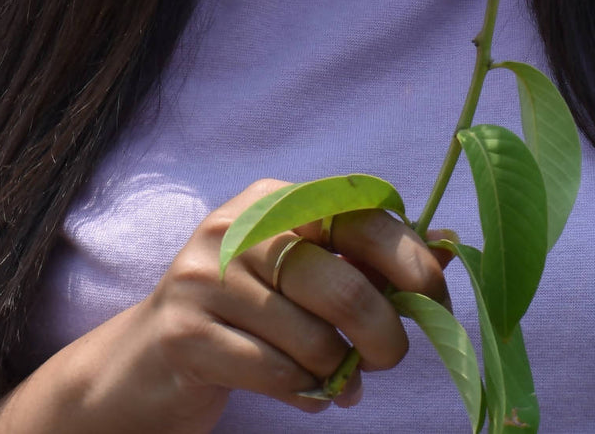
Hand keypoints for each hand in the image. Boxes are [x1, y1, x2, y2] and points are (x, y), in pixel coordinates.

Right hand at [38, 177, 455, 433]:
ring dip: (338, 370)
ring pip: (310, 337)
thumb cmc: (246, 314)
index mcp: (274, 200)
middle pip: (339, 283)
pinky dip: (307, 393)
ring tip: (336, 378)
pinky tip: (308, 394)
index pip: (357, 213)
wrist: (145, 363)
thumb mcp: (303, 274)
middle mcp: (236, 228)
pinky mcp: (185, 335)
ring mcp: (204, 279)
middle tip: (388, 359)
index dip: (408, 257)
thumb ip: (368, 261)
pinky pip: (276, 374)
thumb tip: (449, 245)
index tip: (436, 297)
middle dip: (381, 332)